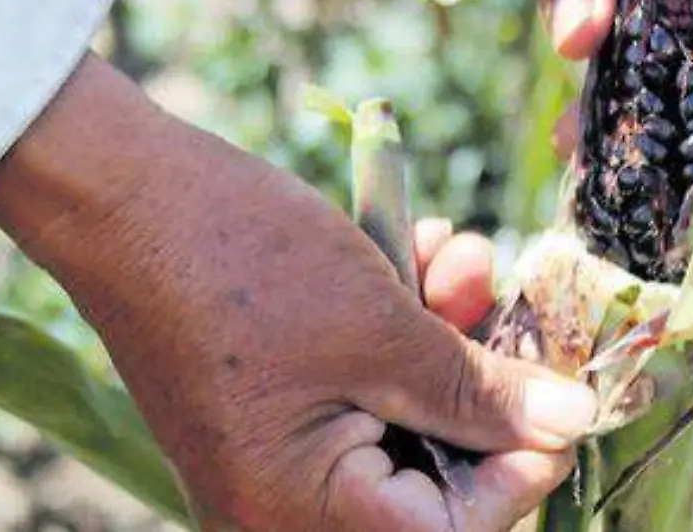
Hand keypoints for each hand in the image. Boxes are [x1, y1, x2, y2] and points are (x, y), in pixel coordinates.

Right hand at [0, 56, 596, 530]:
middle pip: (429, 483)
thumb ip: (478, 390)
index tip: (564, 392)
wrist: (119, 194)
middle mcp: (279, 512)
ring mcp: (268, 464)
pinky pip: (355, 394)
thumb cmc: (244, 263)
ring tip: (456, 251)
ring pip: (399, 425)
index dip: (522, 466)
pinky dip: (393, 334)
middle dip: (480, 385)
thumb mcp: (382, 325)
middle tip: (504, 295)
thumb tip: (573, 425)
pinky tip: (412, 255)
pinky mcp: (264, 413)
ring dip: (442, 341)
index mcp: (302, 516)